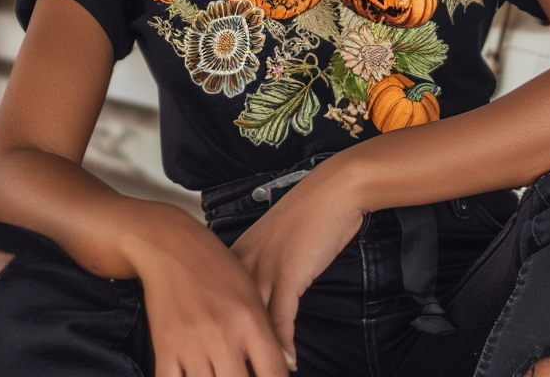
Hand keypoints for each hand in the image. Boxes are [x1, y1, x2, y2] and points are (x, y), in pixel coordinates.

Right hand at [132, 208, 290, 376]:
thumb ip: (268, 328)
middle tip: (239, 372)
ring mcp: (192, 342)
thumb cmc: (215, 264)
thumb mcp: (249, 290)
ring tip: (220, 371)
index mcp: (249, 317)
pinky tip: (194, 375)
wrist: (170, 243)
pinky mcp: (165, 346)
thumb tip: (288, 364)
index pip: (273, 371)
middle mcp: (223, 333)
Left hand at [230, 161, 364, 368]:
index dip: (217, 330)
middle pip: (228, 316)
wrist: (334, 190)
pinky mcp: (288, 273)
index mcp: (236, 253)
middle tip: (237, 369)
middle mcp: (244, 261)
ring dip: (258, 354)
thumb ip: (260, 268)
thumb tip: (259, 302)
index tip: (220, 353)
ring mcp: (264, 267)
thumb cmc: (308, 215)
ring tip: (261, 373)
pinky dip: (284, 345)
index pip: (215, 300)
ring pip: (252, 322)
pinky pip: (281, 319)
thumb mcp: (274, 243)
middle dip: (232, 346)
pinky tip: (289, 362)